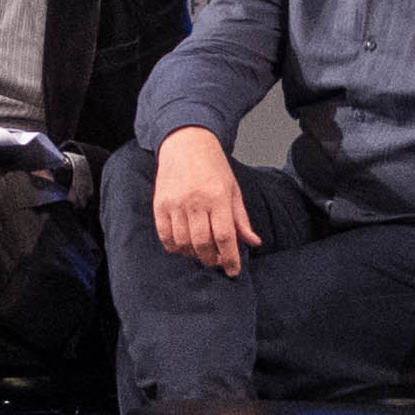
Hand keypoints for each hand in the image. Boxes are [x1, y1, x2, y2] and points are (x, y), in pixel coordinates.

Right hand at [151, 127, 254, 273]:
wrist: (186, 143)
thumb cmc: (213, 167)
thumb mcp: (233, 190)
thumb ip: (241, 219)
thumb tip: (254, 242)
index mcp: (218, 197)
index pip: (225, 237)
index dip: (230, 258)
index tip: (233, 271)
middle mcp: (196, 201)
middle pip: (203, 243)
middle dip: (211, 259)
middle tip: (216, 260)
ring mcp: (175, 203)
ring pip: (183, 242)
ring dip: (193, 254)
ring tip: (200, 251)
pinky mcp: (160, 204)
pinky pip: (165, 236)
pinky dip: (174, 246)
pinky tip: (183, 244)